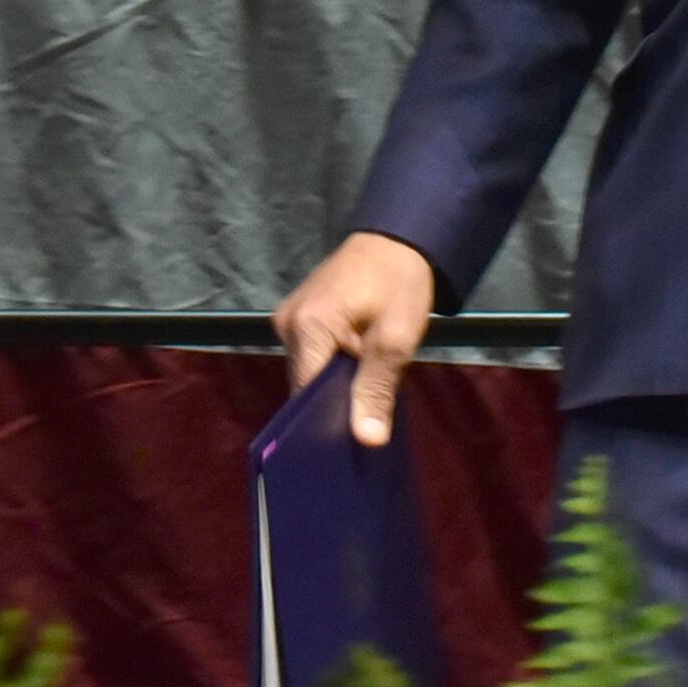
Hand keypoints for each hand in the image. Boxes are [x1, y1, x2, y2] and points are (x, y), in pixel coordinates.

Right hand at [272, 230, 438, 446]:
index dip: (326, 423)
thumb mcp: (397, 338)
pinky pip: (311, 355)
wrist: (398, 236)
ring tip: (363, 407)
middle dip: (332, 407)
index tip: (347, 449)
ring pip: (308, 371)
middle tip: (364, 431)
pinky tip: (355, 380)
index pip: (305, 395)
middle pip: (304, 384)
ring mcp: (290, 317)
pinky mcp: (299, 315)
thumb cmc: (400, 282)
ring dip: (333, 387)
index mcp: (307, 326)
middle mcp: (287, 323)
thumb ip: (377, 389)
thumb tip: (367, 441)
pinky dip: (331, 368)